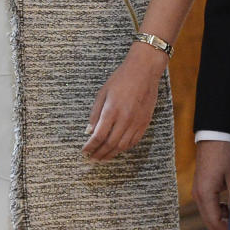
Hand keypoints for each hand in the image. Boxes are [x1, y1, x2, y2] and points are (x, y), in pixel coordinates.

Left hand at [83, 42, 163, 161]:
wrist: (144, 71)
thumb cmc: (121, 79)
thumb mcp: (102, 93)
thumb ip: (95, 114)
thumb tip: (89, 132)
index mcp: (111, 110)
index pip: (98, 136)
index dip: (90, 146)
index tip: (84, 151)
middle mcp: (124, 119)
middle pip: (110, 144)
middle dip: (99, 154)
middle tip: (92, 159)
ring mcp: (136, 122)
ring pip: (122, 146)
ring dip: (111, 154)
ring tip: (103, 158)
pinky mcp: (145, 122)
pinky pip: (134, 141)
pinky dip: (124, 148)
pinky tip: (117, 150)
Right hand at [193, 139, 229, 229]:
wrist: (216, 132)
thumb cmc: (226, 152)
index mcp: (205, 194)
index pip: (215, 224)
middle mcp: (197, 195)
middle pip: (210, 222)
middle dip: (225, 225)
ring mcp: (197, 190)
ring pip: (209, 213)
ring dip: (223, 216)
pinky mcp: (201, 185)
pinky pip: (208, 204)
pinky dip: (219, 208)